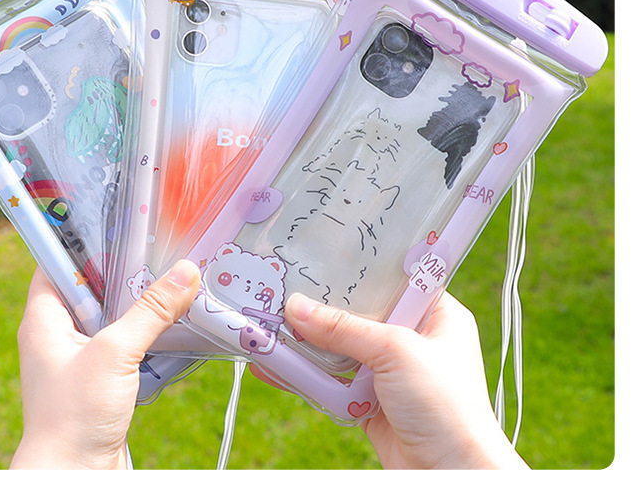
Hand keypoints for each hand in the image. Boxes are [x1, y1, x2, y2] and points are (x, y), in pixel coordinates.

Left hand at [10, 259, 200, 468]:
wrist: (74, 479)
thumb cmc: (73, 417)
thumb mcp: (114, 353)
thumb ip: (151, 311)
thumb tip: (185, 272)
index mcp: (44, 319)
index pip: (57, 263)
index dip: (82, 240)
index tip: (117, 221)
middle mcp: (58, 335)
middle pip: (94, 287)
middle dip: (127, 271)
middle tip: (159, 248)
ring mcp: (81, 359)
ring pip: (114, 317)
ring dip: (142, 305)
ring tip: (175, 280)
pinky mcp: (102, 380)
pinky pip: (127, 345)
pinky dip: (149, 335)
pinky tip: (176, 324)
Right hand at [277, 291, 528, 469]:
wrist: (452, 478)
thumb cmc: (448, 408)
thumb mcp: (396, 352)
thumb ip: (344, 328)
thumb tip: (296, 308)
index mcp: (436, 314)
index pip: (393, 278)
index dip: (360, 266)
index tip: (324, 252)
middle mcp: (414, 339)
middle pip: (359, 314)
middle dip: (323, 306)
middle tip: (286, 284)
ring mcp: (391, 374)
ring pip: (341, 349)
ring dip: (308, 343)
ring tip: (271, 323)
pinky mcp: (370, 403)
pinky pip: (331, 383)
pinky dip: (305, 377)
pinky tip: (276, 366)